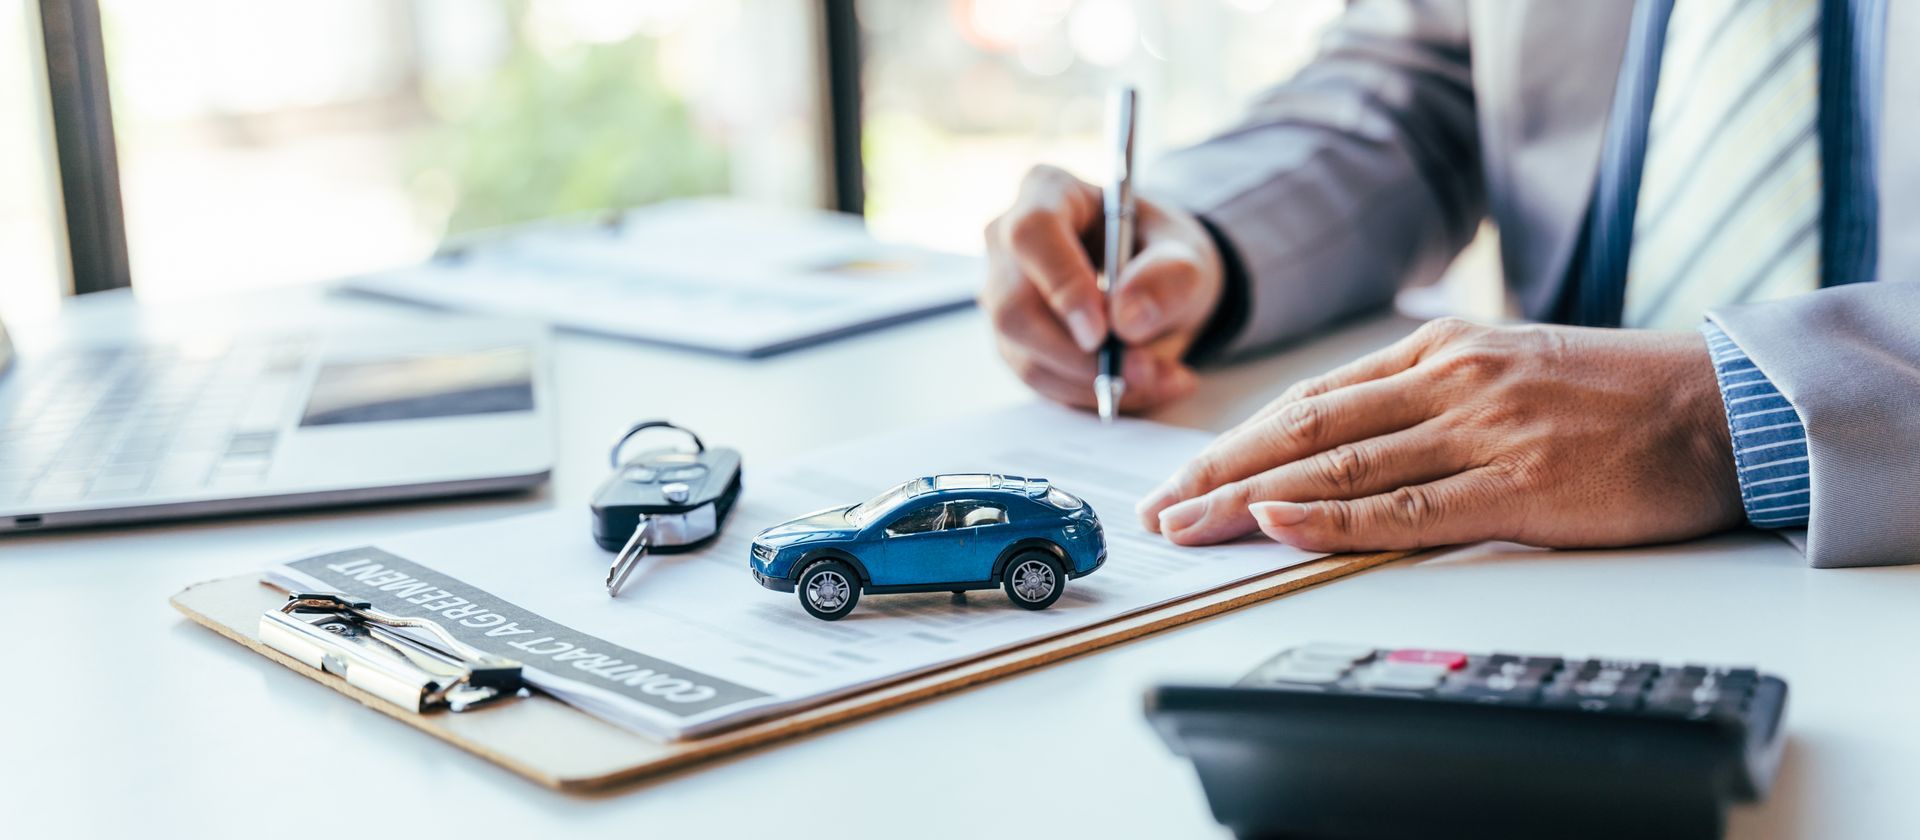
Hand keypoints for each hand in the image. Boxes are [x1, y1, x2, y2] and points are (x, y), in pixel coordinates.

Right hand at [981, 165, 1224, 412]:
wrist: (1156, 286)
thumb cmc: (1163, 255)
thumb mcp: (1186, 256)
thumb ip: (1168, 277)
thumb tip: (1126, 320)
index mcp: (1047, 193)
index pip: (1032, 234)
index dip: (1061, 284)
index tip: (1101, 331)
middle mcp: (1008, 242)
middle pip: (1014, 308)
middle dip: (1079, 354)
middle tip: (1142, 369)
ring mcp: (1003, 295)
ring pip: (1026, 355)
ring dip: (1095, 382)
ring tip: (1161, 378)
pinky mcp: (1013, 342)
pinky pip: (1041, 382)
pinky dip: (1093, 395)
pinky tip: (1140, 386)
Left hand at [1135, 318, 1744, 551]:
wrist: (1722, 407)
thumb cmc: (1619, 396)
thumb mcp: (1509, 369)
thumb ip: (1430, 396)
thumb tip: (1349, 438)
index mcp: (1440, 352)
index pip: (1311, 398)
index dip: (1237, 440)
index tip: (1184, 474)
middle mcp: (1447, 381)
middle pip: (1304, 429)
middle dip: (1220, 472)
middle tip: (1160, 509)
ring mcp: (1480, 429)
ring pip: (1338, 466)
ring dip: (1250, 499)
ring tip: (1190, 526)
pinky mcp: (1518, 485)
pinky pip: (1405, 507)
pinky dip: (1331, 517)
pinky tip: (1275, 525)